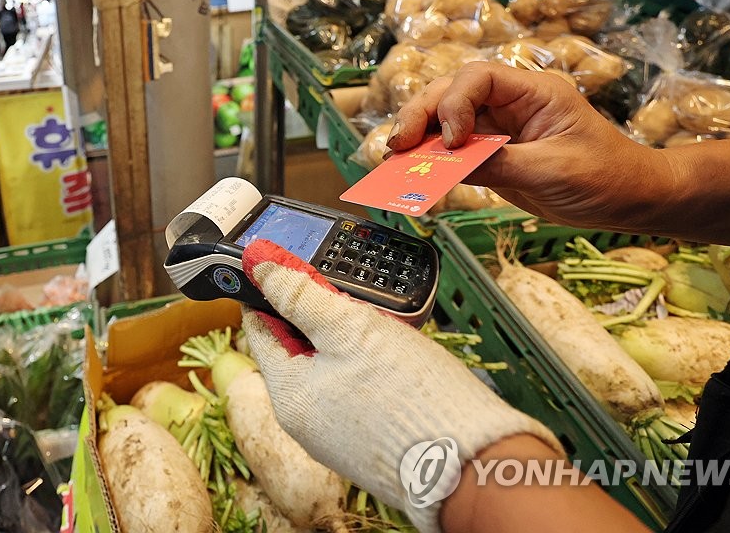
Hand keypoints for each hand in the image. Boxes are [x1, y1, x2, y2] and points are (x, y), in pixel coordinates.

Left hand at [240, 239, 560, 532]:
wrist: (470, 465)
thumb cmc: (410, 397)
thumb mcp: (350, 328)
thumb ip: (301, 297)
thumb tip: (259, 267)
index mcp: (288, 393)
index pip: (260, 329)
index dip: (269, 291)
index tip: (281, 264)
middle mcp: (304, 420)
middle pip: (294, 349)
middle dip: (313, 315)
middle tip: (341, 289)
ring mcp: (335, 434)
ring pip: (326, 368)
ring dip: (343, 339)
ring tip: (376, 321)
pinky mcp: (366, 440)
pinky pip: (352, 390)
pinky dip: (364, 365)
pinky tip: (392, 355)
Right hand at [390, 62, 668, 230]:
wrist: (630, 201)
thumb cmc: (606, 178)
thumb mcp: (553, 171)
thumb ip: (499, 165)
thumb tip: (450, 165)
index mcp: (533, 92)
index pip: (479, 78)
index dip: (455, 103)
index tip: (454, 141)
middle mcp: (510, 103)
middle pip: (450, 92)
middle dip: (421, 114)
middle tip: (398, 145)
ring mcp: (499, 127)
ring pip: (444, 119)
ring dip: (418, 135)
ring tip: (394, 157)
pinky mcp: (493, 153)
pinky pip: (454, 151)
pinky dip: (431, 159)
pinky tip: (411, 172)